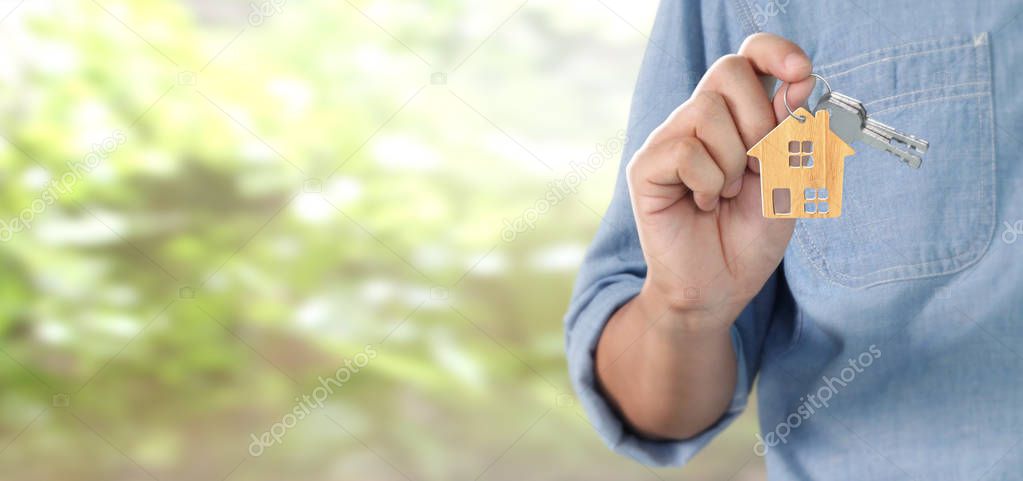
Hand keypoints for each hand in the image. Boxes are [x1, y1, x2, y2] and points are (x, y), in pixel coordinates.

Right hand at [626, 33, 814, 328]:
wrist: (717, 290)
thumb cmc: (748, 238)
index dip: (776, 52)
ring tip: (725, 194)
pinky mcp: (646, 167)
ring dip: (733, 161)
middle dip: (759, 120)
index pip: (749, 56)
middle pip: (727, 70)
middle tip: (759, 166)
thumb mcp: (788, 182)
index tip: (801, 74)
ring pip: (707, 111)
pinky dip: (708, 182)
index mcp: (735, 117)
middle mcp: (697, 121)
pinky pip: (686, 150)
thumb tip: (796, 84)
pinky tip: (702, 204)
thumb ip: (792, 134)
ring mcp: (668, 141)